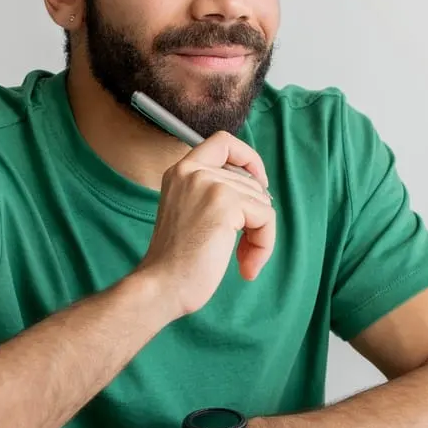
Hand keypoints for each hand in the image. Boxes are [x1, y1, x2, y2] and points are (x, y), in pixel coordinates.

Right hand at [133, 131, 275, 316]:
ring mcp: (209, 183)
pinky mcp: (225, 202)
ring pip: (262, 201)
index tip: (258, 185)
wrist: (161, 286)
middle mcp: (193, 171)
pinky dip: (264, 244)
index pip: (223, 141)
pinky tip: (246, 267)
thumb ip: (215, 194)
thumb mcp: (192, 214)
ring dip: (261, 236)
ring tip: (243, 262)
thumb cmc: (177, 262)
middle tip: (245, 251)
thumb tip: (262, 190)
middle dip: (257, 218)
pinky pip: (266, 217)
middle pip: (251, 181)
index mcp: (181, 171)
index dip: (248, 158)